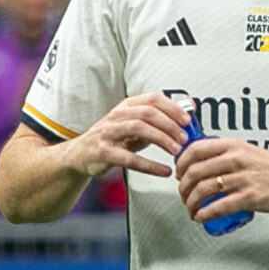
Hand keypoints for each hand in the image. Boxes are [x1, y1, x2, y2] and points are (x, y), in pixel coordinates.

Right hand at [65, 93, 188, 178]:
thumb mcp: (134, 125)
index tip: (188, 121)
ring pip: (138, 128)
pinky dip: (150, 165)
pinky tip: (165, 171)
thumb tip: (188, 117)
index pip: (152, 99)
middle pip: (147, 112)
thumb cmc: (114, 139)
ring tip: (177, 151)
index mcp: (126, 106)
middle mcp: (116, 116)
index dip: (173, 108)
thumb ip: (157, 122)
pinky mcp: (103, 152)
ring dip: (162, 139)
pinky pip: (129, 158)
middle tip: (185, 139)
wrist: (80, 154)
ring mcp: (108, 133)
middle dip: (170, 125)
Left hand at [175, 135, 268, 223]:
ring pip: (202, 190)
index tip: (179, 173)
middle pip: (194, 172)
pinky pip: (218, 207)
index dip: (180, 163)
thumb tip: (201, 162)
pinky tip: (201, 217)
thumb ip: (225, 153)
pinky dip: (204, 214)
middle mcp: (235, 160)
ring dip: (191, 203)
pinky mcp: (249, 198)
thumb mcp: (247, 151)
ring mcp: (242, 179)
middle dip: (183, 188)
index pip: (194, 150)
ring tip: (191, 209)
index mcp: (232, 146)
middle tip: (184, 195)